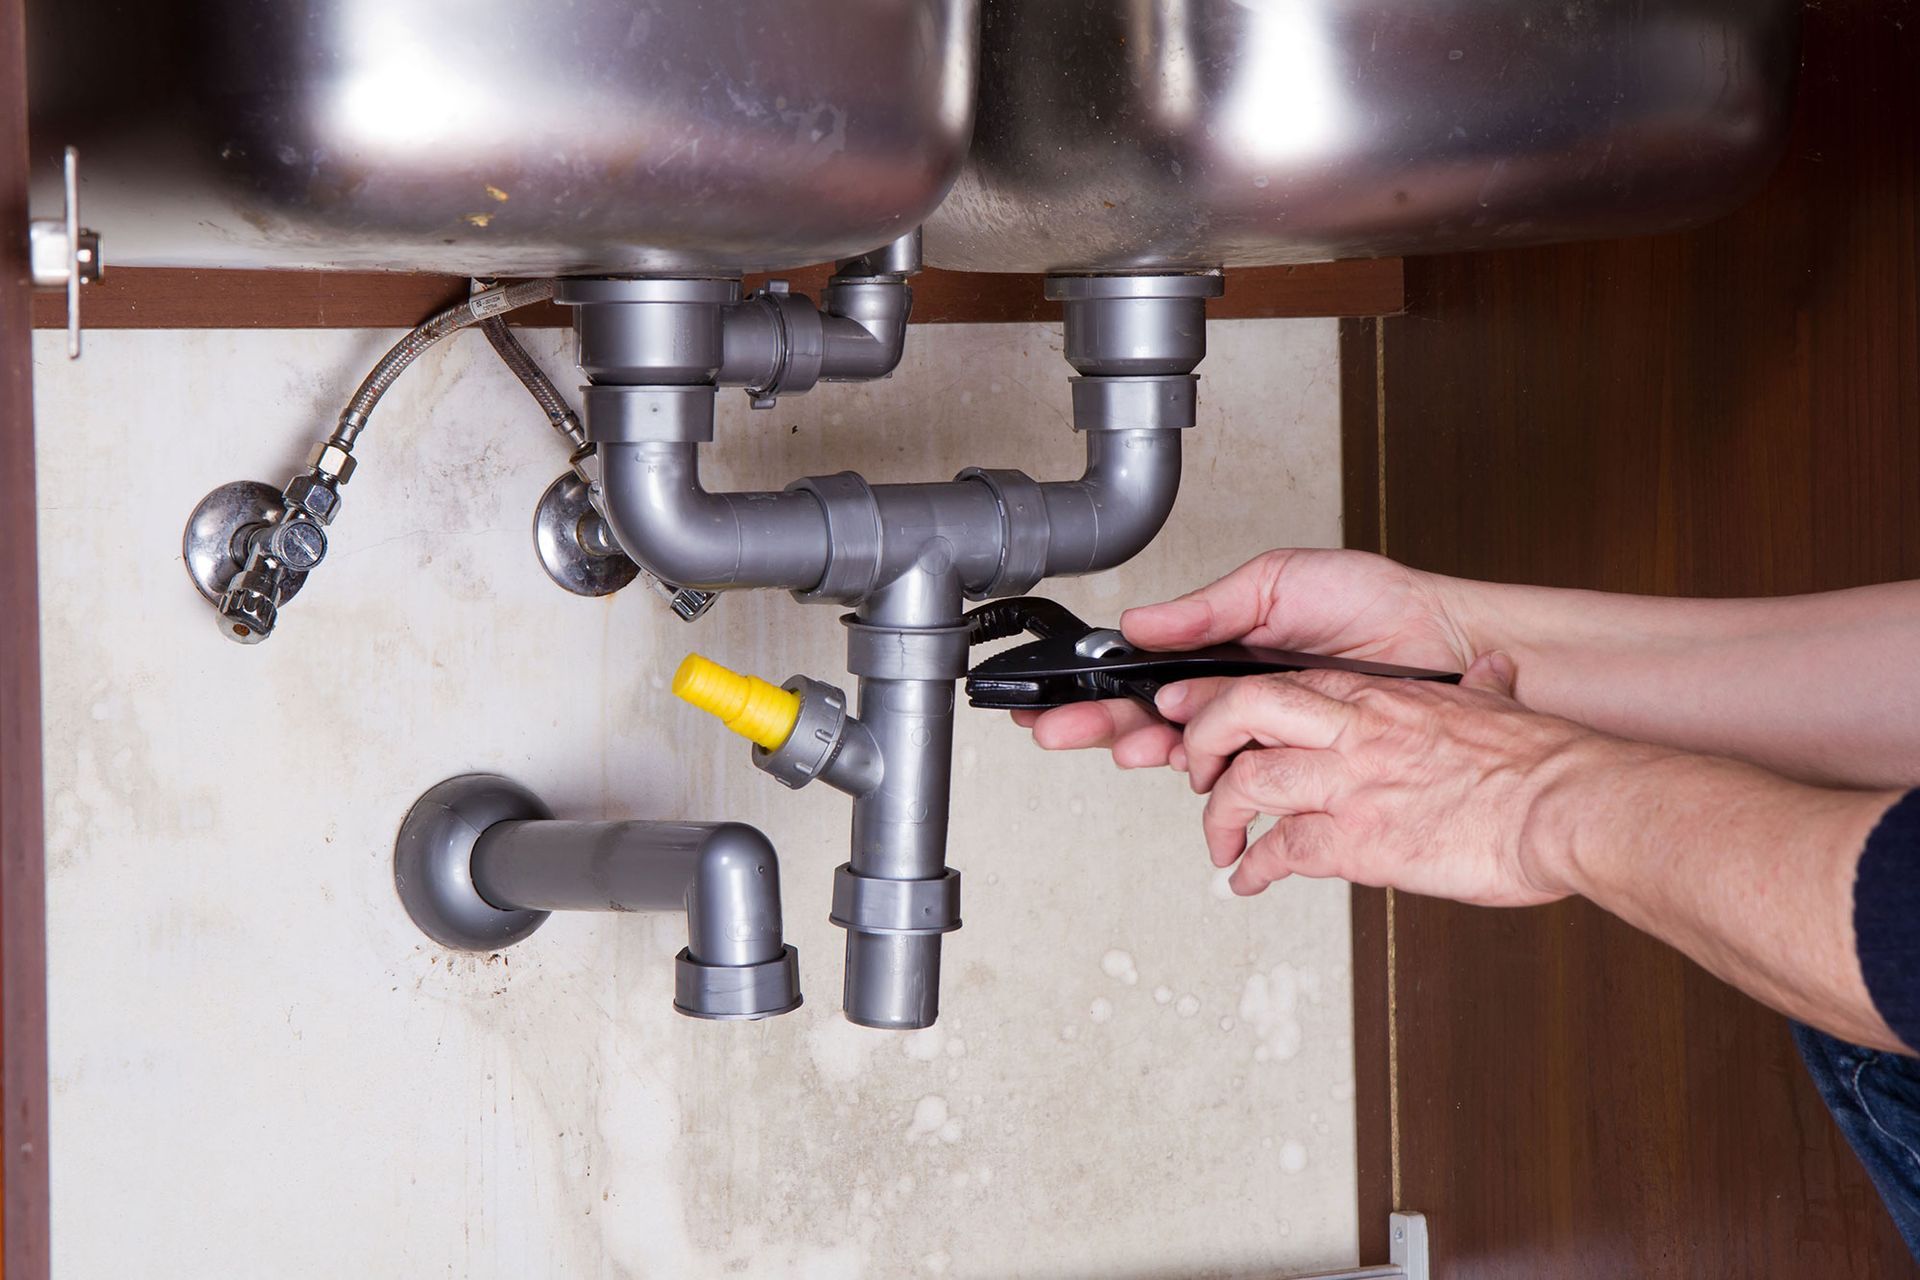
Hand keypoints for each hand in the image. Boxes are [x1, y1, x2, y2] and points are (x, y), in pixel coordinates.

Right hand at [1014, 549, 1474, 767]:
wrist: (1443, 642)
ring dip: (1144, 748)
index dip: (1097, 688)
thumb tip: (1140, 622)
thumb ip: (1205, 610)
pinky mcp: (1296, 762)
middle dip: (1098, 724)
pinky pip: (1240, 777)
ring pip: (1184, 752)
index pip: (1143, 673)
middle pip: (1147, 718)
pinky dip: (1208, 777)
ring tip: (1120, 744)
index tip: (1053, 699)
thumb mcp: (1277, 583)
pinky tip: (1188, 770)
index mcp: (1221, 649)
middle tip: (1056, 730)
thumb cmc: (1373, 603)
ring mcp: (1263, 731)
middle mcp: (1235, 694)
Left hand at [1157, 651, 1600, 904]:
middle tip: (1194, 772)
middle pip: (1238, 713)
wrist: (1570, 807)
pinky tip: (1246, 880)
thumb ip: (1479, 687)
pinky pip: (1280, 852)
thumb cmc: (1542, 764)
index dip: (1228, 701)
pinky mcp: (1361, 842)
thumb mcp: (1496, 705)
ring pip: (1246, 783)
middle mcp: (1354, 733)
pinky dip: (1252, 868)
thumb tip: (1491, 669)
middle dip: (1200, 741)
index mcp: (1379, 698)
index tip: (1205, 718)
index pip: (1278, 683)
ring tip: (1219, 839)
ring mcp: (1353, 786)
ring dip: (1218, 815)